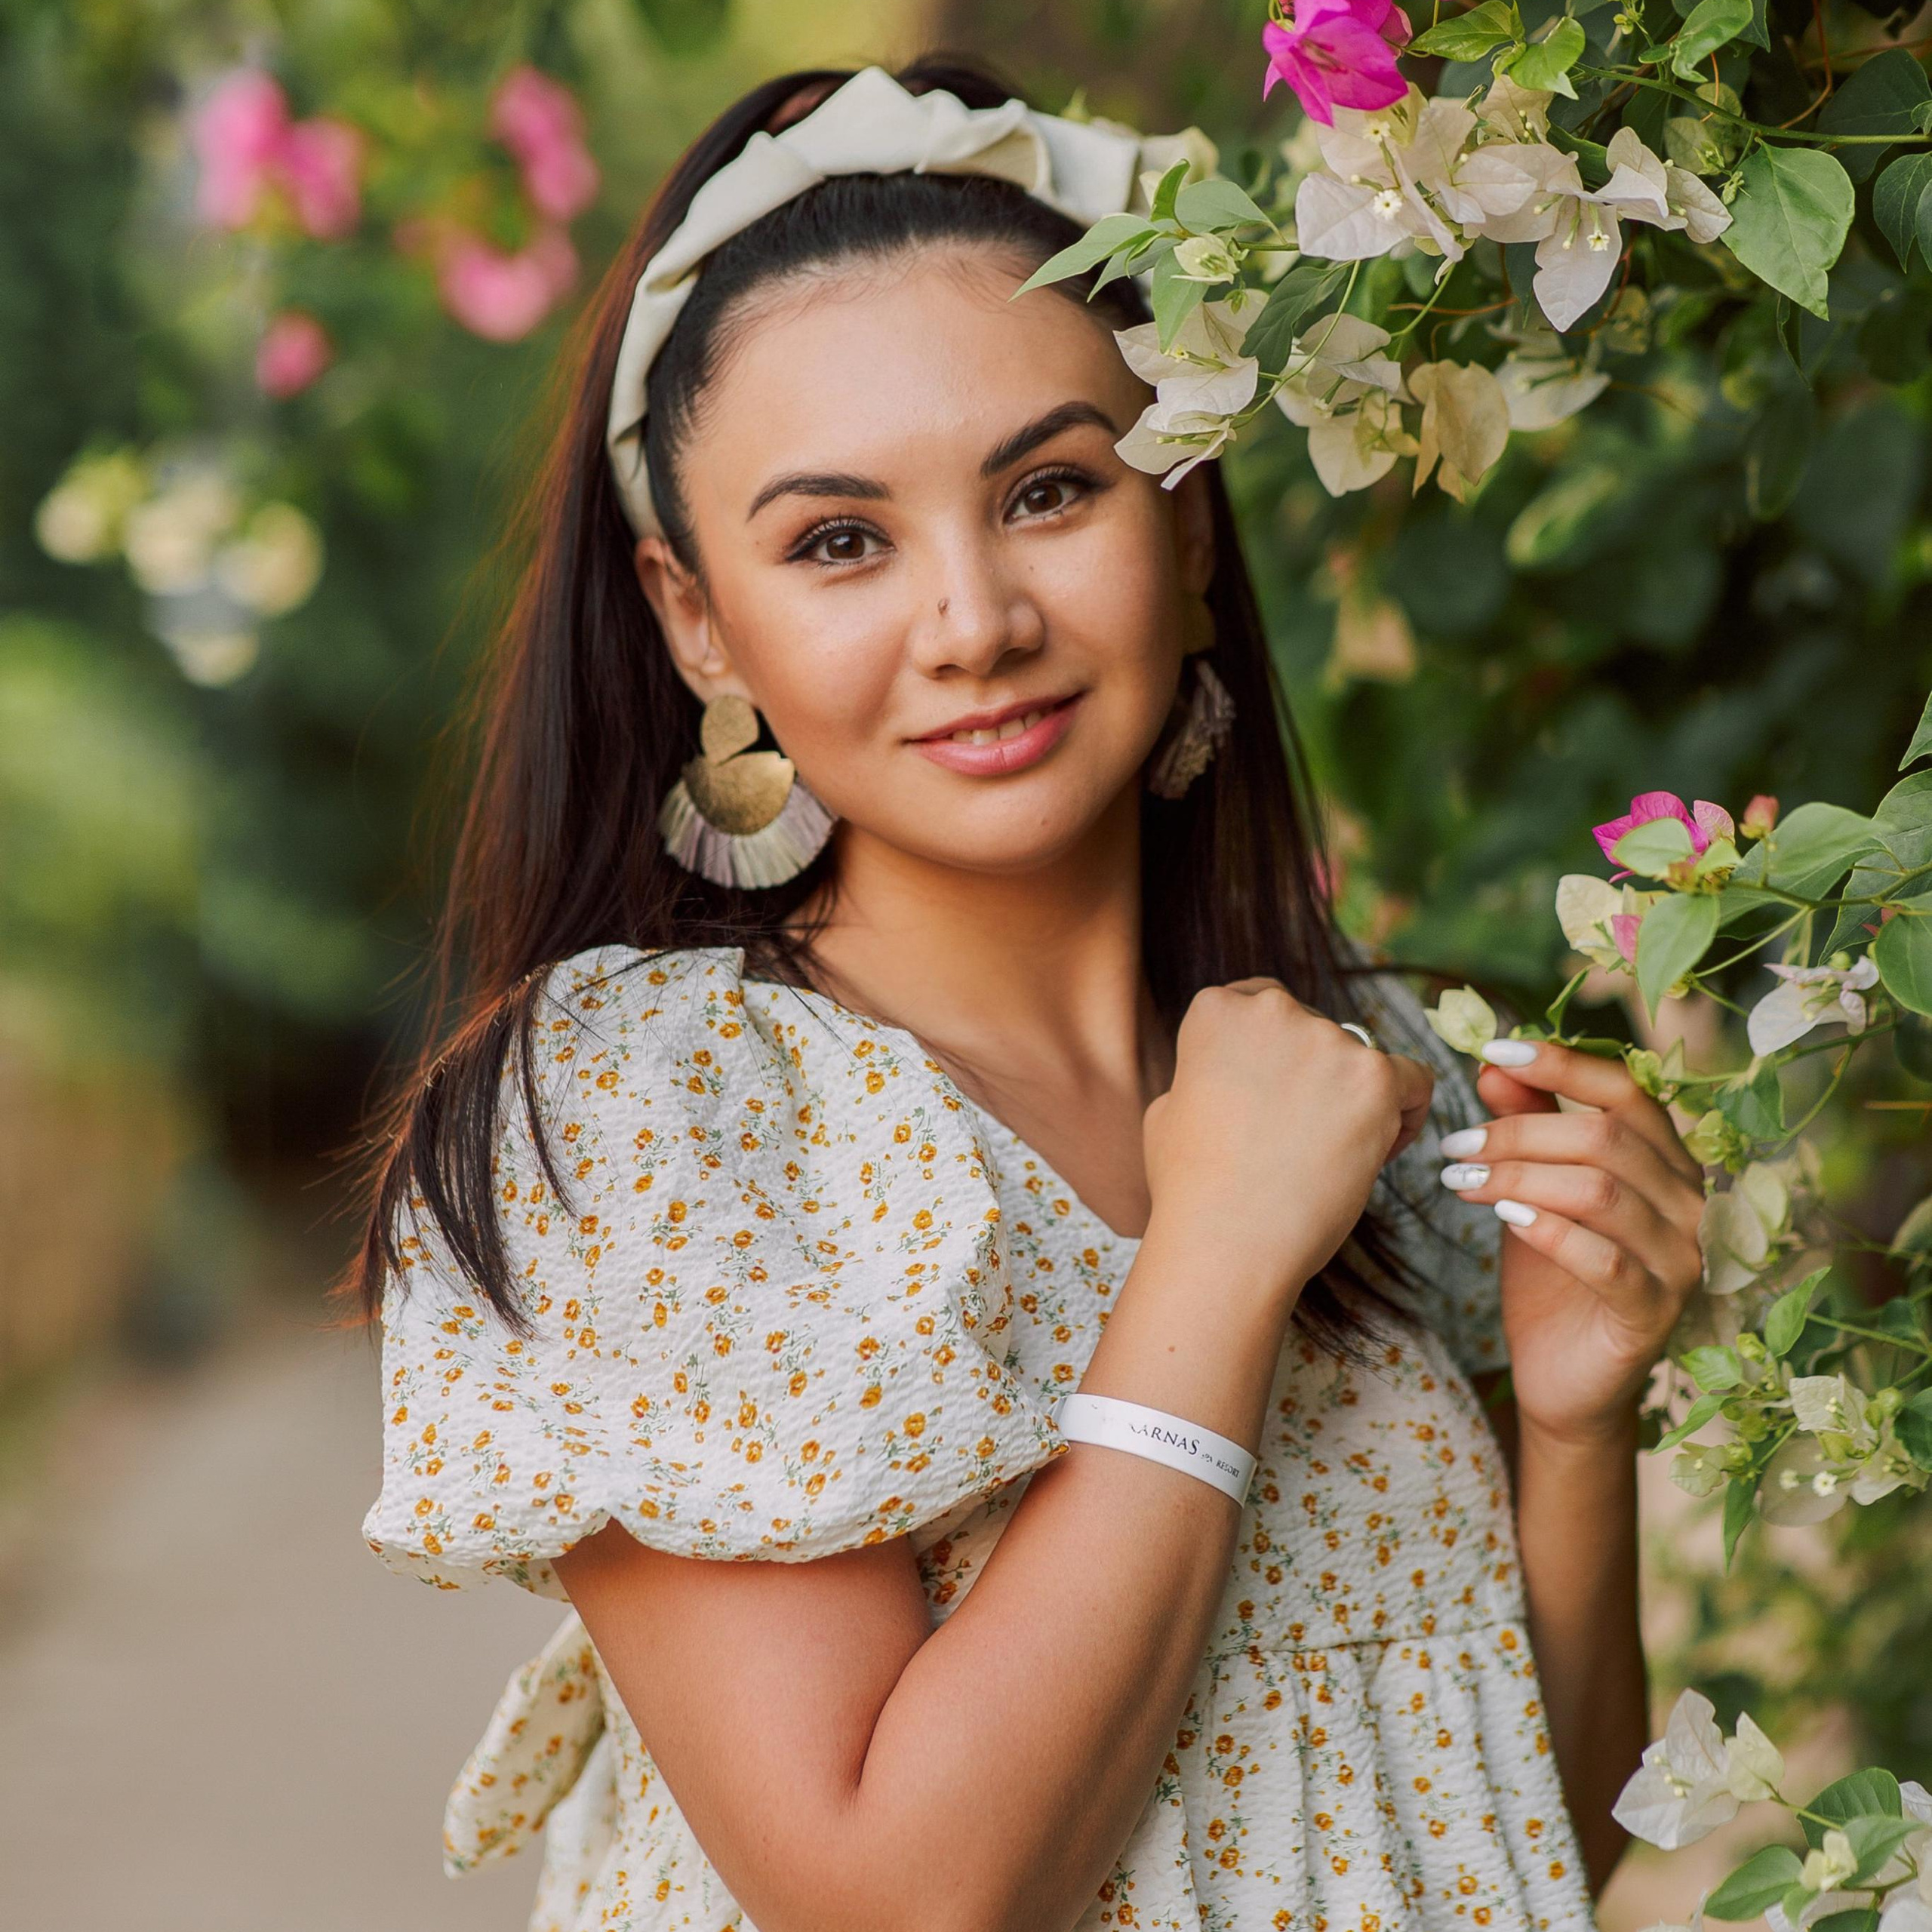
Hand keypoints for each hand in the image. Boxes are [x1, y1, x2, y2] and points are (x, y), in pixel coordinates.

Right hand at [1145, 979, 1434, 1300]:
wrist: (1226, 1243)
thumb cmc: (1192, 1190)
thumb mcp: (1169, 1110)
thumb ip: (1206, 1073)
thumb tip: (1232, 1076)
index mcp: (1218, 1011)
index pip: (1264, 1004)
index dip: (1275, 1054)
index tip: (1275, 1095)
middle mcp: (1273, 1011)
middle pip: (1316, 1030)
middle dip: (1315, 1076)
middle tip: (1302, 1135)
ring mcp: (1327, 1040)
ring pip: (1362, 1058)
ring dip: (1355, 1098)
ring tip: (1333, 1155)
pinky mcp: (1375, 1078)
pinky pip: (1415, 1079)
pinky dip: (1406, 1110)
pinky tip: (1383, 1146)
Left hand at [1439, 1039, 1704, 1445]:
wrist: (1563, 1376)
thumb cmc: (1552, 1275)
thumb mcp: (1533, 1189)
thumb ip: (1528, 1126)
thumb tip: (1494, 1067)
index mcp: (1667, 1161)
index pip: (1625, 1091)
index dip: (1560, 1065)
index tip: (1492, 1051)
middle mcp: (1689, 1203)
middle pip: (1604, 1138)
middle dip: (1518, 1132)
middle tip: (1454, 1144)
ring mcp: (1682, 1259)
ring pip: (1600, 1191)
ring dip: (1518, 1176)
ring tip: (1460, 1180)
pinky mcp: (1656, 1310)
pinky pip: (1603, 1258)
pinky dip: (1548, 1230)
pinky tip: (1504, 1218)